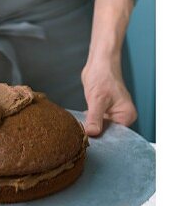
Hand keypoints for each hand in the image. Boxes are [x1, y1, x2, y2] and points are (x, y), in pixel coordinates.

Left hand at [82, 0, 137, 136]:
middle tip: (80, 138)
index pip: (115, 136)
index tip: (88, 142)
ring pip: (100, 129)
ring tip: (78, 132)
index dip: (102, 139)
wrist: (98, 63)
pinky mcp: (103, 112)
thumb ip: (95, 118)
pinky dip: (88, 124)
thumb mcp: (97, 100)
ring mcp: (112, 115)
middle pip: (108, 134)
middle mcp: (122, 117)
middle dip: (95, 135)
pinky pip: (96, 123)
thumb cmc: (102, 76)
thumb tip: (92, 134)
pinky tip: (79, 124)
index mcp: (127, 116)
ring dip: (90, 129)